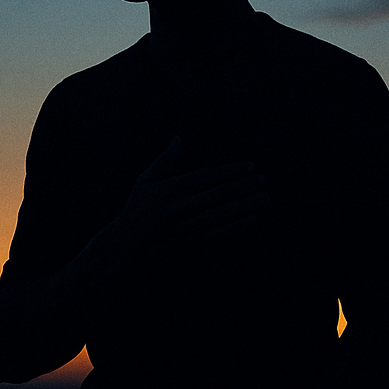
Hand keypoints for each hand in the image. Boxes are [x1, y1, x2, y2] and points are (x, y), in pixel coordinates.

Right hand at [113, 136, 267, 266]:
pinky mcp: (189, 245)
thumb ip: (165, 161)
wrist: (124, 249)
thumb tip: (179, 139)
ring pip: (222, 213)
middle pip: (219, 194)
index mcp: (170, 188)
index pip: (207, 176)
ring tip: (264, 198)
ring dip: (246, 205)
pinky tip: (252, 219)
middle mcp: (179, 206)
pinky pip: (218, 234)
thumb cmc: (136, 212)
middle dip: (245, 186)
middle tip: (265, 181)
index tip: (250, 167)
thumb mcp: (145, 182)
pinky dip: (236, 227)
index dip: (230, 171)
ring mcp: (185, 227)